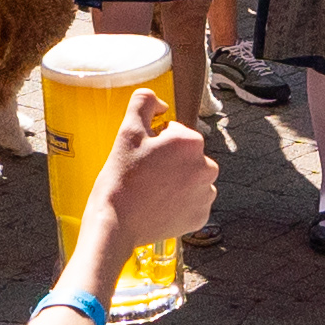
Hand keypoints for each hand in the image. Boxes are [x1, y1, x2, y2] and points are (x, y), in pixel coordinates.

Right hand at [84, 95, 217, 252]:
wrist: (116, 223)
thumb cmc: (121, 177)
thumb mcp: (127, 130)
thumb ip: (144, 101)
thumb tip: (161, 103)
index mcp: (191, 142)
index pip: (174, 131)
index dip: (154, 141)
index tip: (142, 156)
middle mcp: (207, 167)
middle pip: (186, 155)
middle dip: (169, 160)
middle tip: (145, 174)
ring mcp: (205, 195)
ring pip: (191, 178)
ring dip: (176, 180)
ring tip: (152, 191)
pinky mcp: (201, 217)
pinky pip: (192, 202)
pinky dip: (179, 203)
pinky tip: (159, 204)